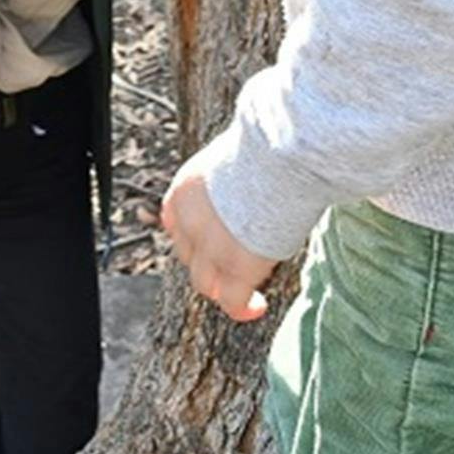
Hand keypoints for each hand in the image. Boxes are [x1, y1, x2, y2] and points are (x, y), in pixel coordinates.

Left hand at [161, 153, 276, 321]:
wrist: (279, 155)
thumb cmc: (266, 145)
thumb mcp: (232, 151)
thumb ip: (230, 170)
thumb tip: (249, 166)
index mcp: (185, 189)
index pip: (174, 221)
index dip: (190, 234)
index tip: (204, 239)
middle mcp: (190, 222)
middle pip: (189, 254)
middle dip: (207, 260)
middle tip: (233, 259)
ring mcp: (212, 250)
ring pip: (204, 283)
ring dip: (221, 287)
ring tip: (243, 291)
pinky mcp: (238, 270)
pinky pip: (233, 302)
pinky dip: (244, 308)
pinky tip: (257, 307)